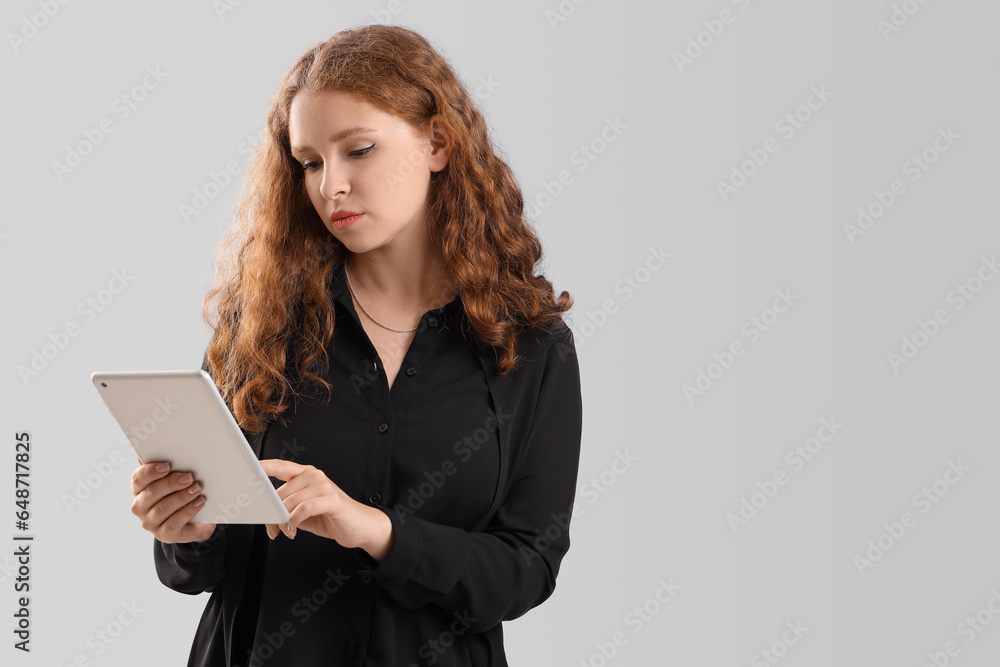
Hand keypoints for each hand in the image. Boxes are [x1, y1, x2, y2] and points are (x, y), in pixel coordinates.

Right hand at [130, 457, 215, 543]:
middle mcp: (140, 506)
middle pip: (151, 493)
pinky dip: (188, 511)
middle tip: (189, 477)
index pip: (138, 479)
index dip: (151, 471)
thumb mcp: (175, 479)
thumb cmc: (181, 493)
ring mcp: (150, 522)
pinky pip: (174, 522)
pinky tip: (200, 502)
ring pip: (162, 508)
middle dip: (171, 483)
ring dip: (181, 497)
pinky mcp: (164, 534)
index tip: (168, 465)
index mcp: (139, 489)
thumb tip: (161, 447)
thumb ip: (168, 467)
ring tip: (197, 489)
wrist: (195, 520)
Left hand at [259, 459, 394, 560]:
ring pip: (290, 502)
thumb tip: (265, 513)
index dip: (262, 466)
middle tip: (272, 529)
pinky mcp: (331, 499)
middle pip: (280, 492)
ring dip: (283, 521)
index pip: (280, 466)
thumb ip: (287, 507)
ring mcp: (324, 485)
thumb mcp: (304, 511)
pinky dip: (295, 521)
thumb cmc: (330, 517)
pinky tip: (294, 530)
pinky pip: (304, 508)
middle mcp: (314, 475)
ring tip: (286, 532)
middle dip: (272, 514)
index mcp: (306, 474)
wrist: (359, 526)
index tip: (246, 469)